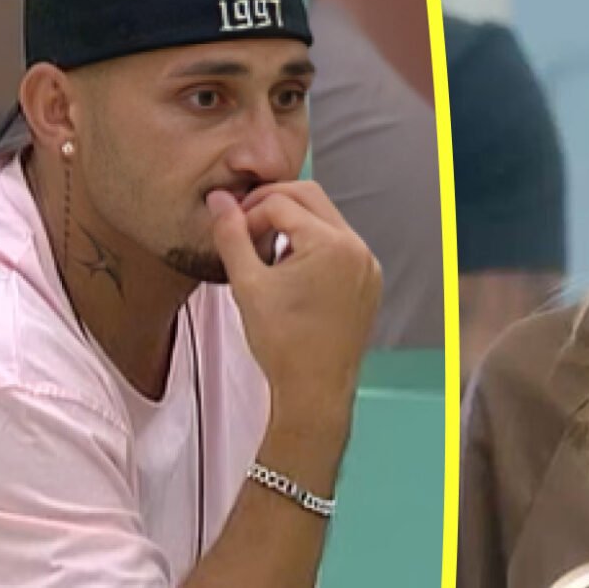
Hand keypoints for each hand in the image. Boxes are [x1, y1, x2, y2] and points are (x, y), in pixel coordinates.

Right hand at [207, 181, 381, 425]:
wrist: (315, 391)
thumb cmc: (284, 345)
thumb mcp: (248, 285)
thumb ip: (231, 236)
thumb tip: (220, 200)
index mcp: (331, 244)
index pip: (281, 202)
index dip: (249, 213)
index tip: (231, 233)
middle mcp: (357, 248)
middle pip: (310, 197)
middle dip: (273, 204)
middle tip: (245, 225)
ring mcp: (367, 264)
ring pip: (326, 220)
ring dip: (293, 224)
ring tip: (266, 253)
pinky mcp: (368, 280)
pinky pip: (340, 245)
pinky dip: (314, 245)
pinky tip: (291, 271)